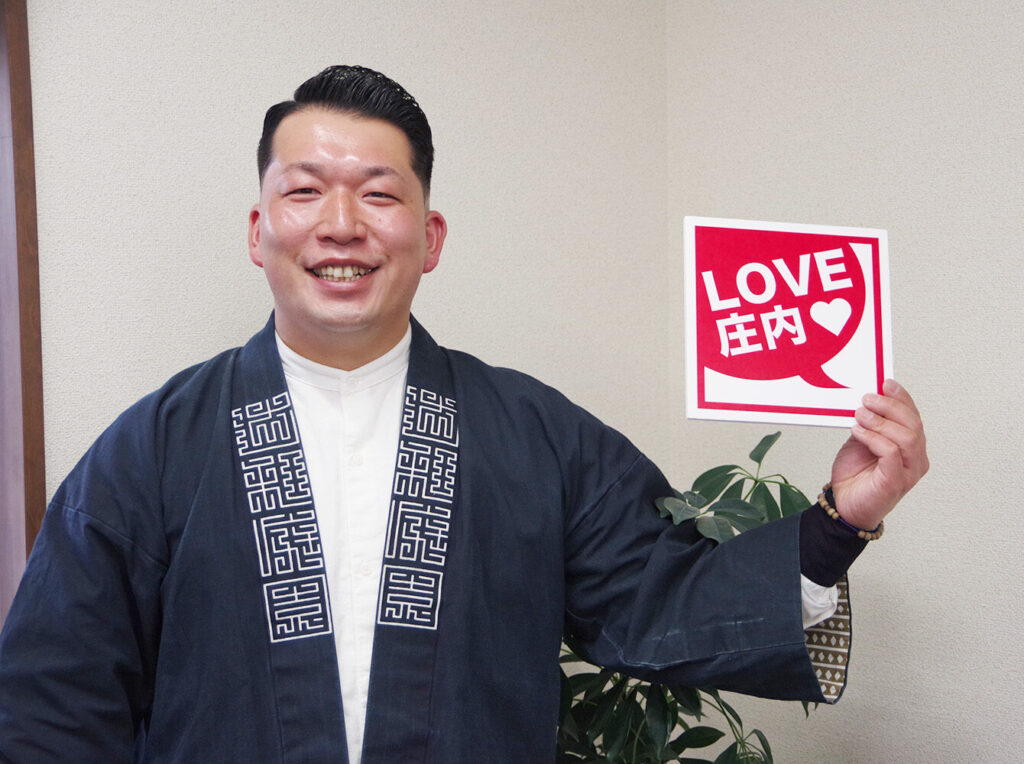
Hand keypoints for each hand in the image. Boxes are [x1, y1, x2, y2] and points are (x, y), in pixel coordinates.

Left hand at [830, 379, 928, 529]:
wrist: (843, 505)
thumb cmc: (855, 475)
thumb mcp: (860, 441)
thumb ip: (869, 424)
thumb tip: (867, 400)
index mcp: (911, 446)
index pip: (913, 416)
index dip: (902, 398)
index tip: (886, 383)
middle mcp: (916, 458)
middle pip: (913, 424)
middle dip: (890, 407)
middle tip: (867, 399)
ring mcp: (908, 472)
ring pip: (906, 437)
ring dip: (881, 422)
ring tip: (860, 415)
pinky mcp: (895, 482)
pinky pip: (891, 453)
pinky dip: (874, 438)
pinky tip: (858, 432)